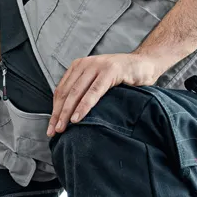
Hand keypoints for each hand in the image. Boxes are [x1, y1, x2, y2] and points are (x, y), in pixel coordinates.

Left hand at [46, 52, 164, 136]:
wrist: (145, 64)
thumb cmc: (121, 78)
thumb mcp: (97, 82)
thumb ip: (83, 92)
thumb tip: (66, 116)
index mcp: (78, 67)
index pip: (60, 91)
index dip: (54, 111)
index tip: (51, 127)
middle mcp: (85, 64)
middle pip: (65, 93)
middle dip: (58, 115)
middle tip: (54, 132)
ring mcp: (97, 66)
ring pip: (76, 93)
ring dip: (67, 113)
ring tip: (62, 128)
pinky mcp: (110, 71)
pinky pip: (93, 92)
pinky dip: (84, 106)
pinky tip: (77, 118)